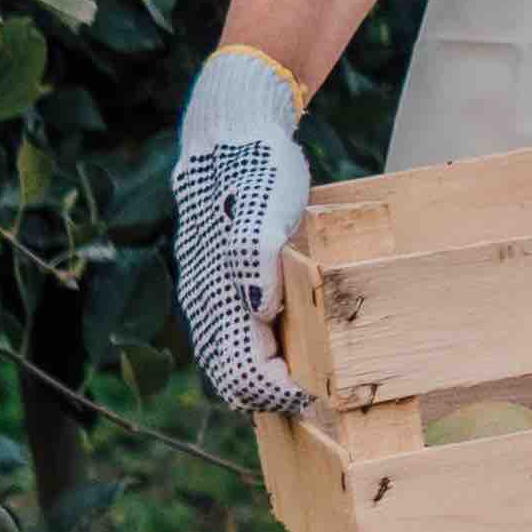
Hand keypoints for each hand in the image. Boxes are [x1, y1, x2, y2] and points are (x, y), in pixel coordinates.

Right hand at [166, 45, 314, 416]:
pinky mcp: (224, 286)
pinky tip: (296, 348)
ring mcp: (212, 297)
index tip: (320, 392)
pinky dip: (265, 355)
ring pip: (233, 362)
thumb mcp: (264, 207)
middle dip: (275, 393)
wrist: (232, 137)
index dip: (282, 392)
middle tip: (323, 393)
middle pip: (234, 378)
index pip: (243, 372)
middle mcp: (209, 305)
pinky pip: (238, 339)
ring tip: (314, 378)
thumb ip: (254, 258)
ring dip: (270, 377)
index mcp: (220, 293)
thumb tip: (259, 311)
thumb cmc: (255, 171)